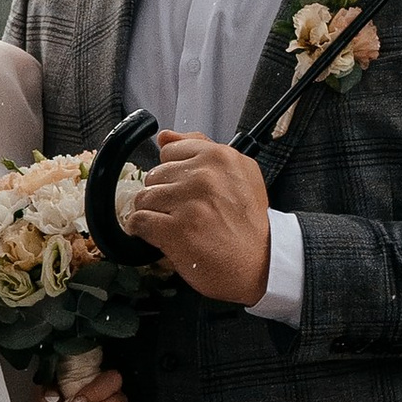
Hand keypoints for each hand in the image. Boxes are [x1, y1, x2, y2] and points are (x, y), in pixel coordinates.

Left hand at [133, 132, 272, 304]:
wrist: (262, 264)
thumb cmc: (249, 225)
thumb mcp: (239, 175)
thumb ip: (200, 149)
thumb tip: (165, 136)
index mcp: (220, 157)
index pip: (170, 152)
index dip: (175, 175)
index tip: (186, 191)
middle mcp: (205, 175)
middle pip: (155, 175)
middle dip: (164, 196)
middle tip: (185, 213)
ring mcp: (190, 202)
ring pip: (144, 198)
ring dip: (154, 215)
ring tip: (175, 226)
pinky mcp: (177, 229)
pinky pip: (139, 221)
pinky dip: (142, 231)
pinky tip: (159, 236)